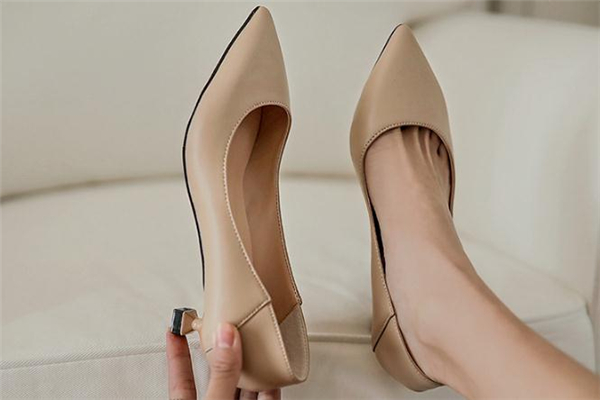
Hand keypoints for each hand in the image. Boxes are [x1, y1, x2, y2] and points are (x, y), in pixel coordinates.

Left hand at [166, 322, 280, 399]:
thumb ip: (221, 373)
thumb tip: (226, 337)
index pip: (181, 375)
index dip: (178, 350)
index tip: (176, 328)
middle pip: (219, 375)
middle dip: (227, 350)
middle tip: (231, 326)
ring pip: (244, 385)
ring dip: (253, 365)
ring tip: (257, 342)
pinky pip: (266, 399)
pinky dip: (272, 385)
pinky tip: (276, 372)